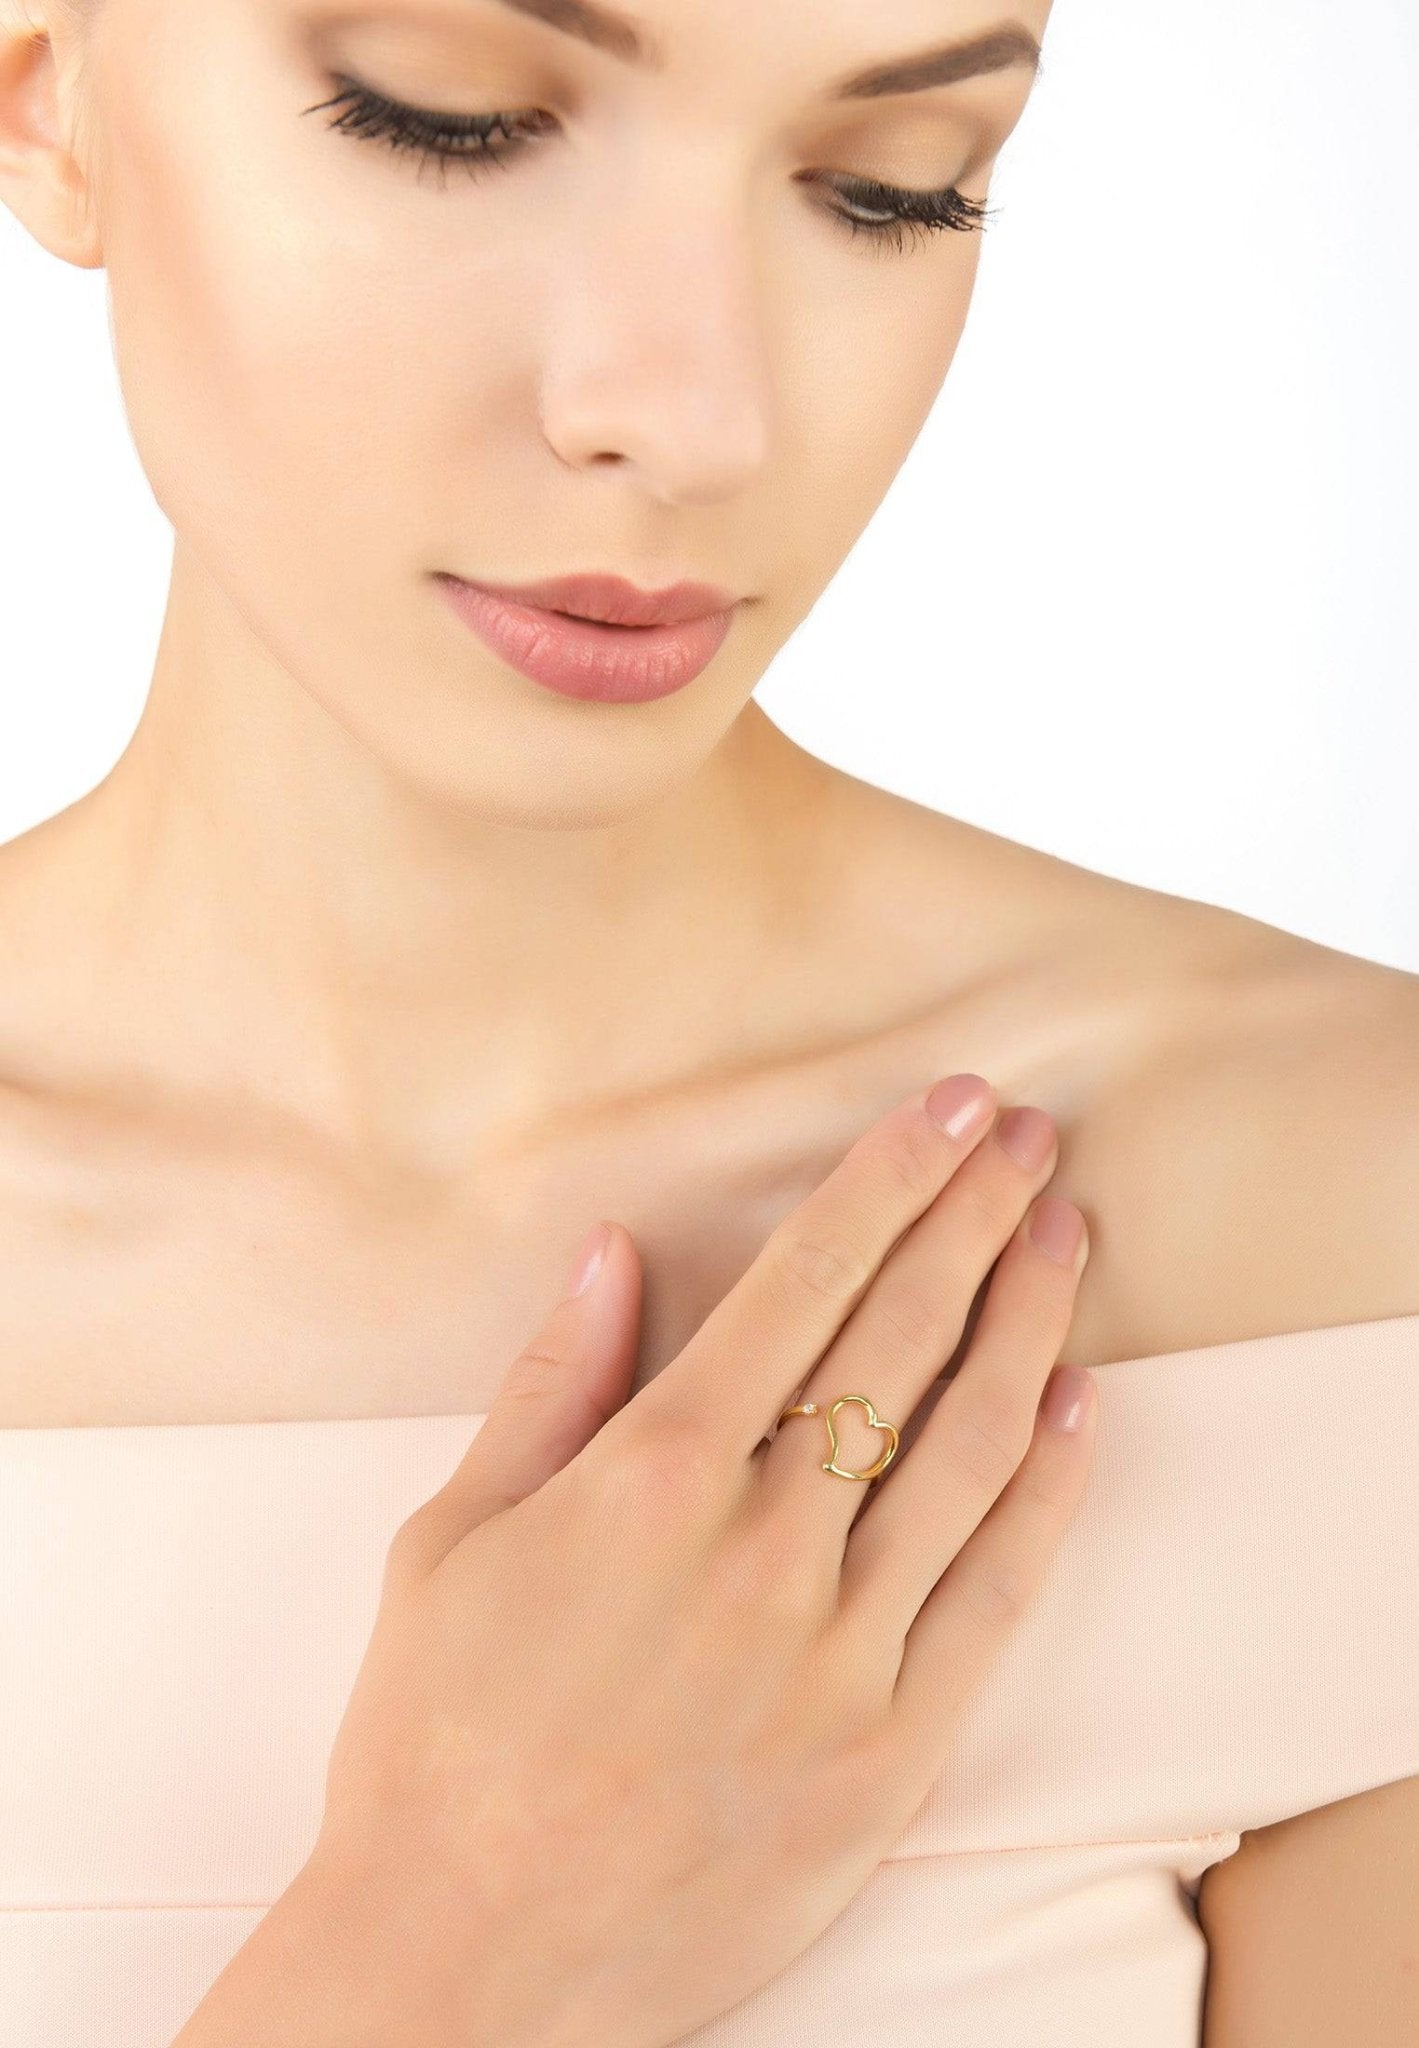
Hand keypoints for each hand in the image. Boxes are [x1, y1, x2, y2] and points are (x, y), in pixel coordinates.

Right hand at [306, 1074, 1094, 2047]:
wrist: (467, 1963)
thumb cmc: (436, 1740)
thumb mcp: (451, 1540)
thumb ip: (547, 1386)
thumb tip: (611, 1251)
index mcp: (652, 1477)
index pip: (804, 1284)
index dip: (887, 1178)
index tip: (950, 1106)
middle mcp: (763, 1545)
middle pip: (900, 1338)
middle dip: (973, 1216)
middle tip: (1029, 1133)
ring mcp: (840, 1648)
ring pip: (968, 1446)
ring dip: (1027, 1322)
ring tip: (1065, 1232)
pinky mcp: (891, 1748)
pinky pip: (997, 1592)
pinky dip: (1045, 1487)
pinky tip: (1075, 1406)